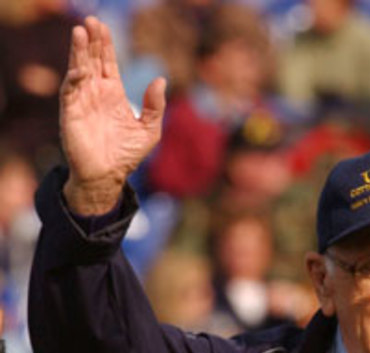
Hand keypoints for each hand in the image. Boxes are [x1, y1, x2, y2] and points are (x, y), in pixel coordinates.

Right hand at [60, 16, 165, 214]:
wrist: (109, 175)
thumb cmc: (127, 154)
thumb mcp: (150, 129)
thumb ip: (155, 105)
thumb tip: (160, 80)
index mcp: (113, 94)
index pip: (108, 63)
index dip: (105, 45)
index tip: (102, 27)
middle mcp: (96, 93)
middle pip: (92, 60)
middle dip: (91, 41)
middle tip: (91, 21)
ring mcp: (82, 101)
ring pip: (79, 70)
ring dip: (78, 52)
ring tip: (80, 33)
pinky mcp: (72, 113)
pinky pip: (71, 91)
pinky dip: (75, 79)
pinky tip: (80, 68)